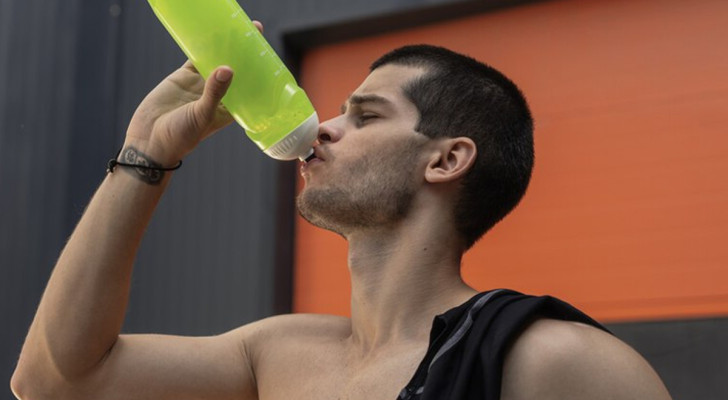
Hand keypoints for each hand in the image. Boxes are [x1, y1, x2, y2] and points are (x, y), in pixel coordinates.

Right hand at [123, 21, 263, 164]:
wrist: (149, 139)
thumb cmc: (181, 136)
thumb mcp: (201, 116)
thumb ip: (214, 93)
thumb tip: (228, 69)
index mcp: (229, 110)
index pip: (249, 89)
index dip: (259, 75)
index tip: (268, 59)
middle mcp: (218, 96)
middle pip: (236, 72)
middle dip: (245, 55)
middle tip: (256, 33)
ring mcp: (201, 85)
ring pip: (217, 61)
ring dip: (225, 47)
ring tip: (237, 29)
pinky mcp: (184, 77)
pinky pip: (196, 58)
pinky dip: (203, 46)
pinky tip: (211, 32)